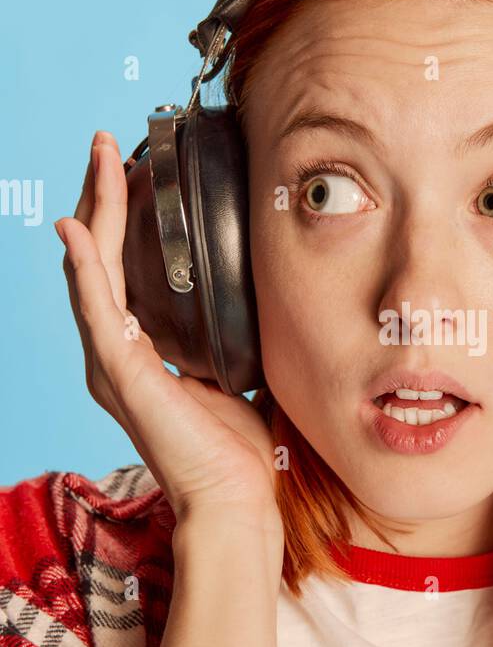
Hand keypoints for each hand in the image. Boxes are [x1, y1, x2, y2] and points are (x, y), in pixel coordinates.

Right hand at [55, 131, 280, 527]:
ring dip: (96, 209)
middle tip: (109, 143)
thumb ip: (228, 336)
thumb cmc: (237, 451)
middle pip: (97, 258)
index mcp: (136, 353)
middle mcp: (113, 354)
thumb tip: (257, 297)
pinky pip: (97, 309)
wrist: (235, 503)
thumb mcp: (235, 374)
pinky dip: (87, 266)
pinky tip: (80, 228)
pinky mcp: (121, 376)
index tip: (133, 166)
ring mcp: (111, 364)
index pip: (119, 268)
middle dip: (102, 196)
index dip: (121, 215)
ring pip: (92, 270)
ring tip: (102, 157)